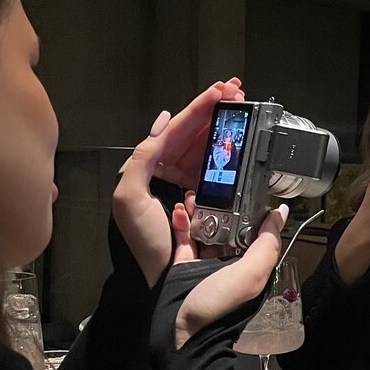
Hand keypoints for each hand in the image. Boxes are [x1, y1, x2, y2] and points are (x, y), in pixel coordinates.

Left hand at [112, 80, 242, 286]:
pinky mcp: (204, 200)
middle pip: (193, 134)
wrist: (163, 278)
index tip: (220, 91)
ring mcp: (186, 185)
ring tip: (240, 108)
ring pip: (205, 147)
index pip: (174, 129)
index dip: (198, 108)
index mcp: (147, 168)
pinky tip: (237, 139)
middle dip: (214, 110)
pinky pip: (215, 171)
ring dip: (222, 126)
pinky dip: (225, 153)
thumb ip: (141, 158)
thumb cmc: (145, 241)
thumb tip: (161, 122)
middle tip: (237, 91)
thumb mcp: (129, 197)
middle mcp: (166, 172)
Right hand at [168, 199, 287, 348]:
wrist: (181, 332)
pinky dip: (182, 223)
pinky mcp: (183, 264)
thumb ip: (267, 243)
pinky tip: (182, 209)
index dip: (255, 212)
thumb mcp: (253, 273)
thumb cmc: (220, 306)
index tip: (249, 189)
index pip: (257, 233)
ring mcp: (206, 264)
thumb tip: (280, 213)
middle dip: (225, 207)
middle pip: (231, 228)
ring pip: (207, 229)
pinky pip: (184, 238)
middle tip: (219, 187)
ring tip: (198, 193)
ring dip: (203, 210)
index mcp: (252, 267)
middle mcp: (230, 264)